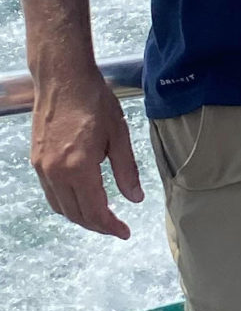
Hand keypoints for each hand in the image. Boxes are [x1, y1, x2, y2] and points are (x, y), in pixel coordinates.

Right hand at [31, 67, 141, 239]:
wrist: (63, 78)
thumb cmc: (93, 100)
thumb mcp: (120, 134)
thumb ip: (127, 170)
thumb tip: (135, 198)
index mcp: (78, 167)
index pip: (95, 211)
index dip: (111, 227)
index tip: (125, 233)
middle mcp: (55, 171)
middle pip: (75, 214)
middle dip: (97, 226)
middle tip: (117, 228)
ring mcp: (41, 167)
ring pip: (60, 207)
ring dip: (80, 217)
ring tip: (102, 217)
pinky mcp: (36, 160)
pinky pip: (50, 193)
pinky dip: (66, 203)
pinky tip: (81, 199)